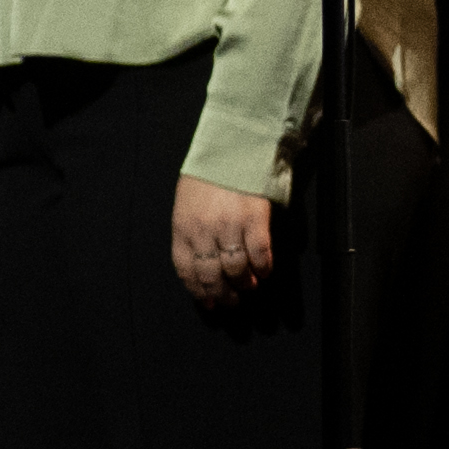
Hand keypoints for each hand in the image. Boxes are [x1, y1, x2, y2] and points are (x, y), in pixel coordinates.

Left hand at [174, 178, 279, 302]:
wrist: (232, 146)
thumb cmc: (209, 175)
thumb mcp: (187, 204)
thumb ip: (191, 233)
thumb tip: (204, 264)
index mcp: (183, 227)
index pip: (187, 271)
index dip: (198, 292)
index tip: (208, 303)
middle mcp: (204, 230)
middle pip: (211, 275)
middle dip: (222, 294)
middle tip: (231, 301)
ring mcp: (229, 225)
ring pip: (235, 269)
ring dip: (244, 283)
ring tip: (249, 286)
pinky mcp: (254, 218)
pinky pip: (259, 253)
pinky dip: (263, 267)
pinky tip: (264, 271)